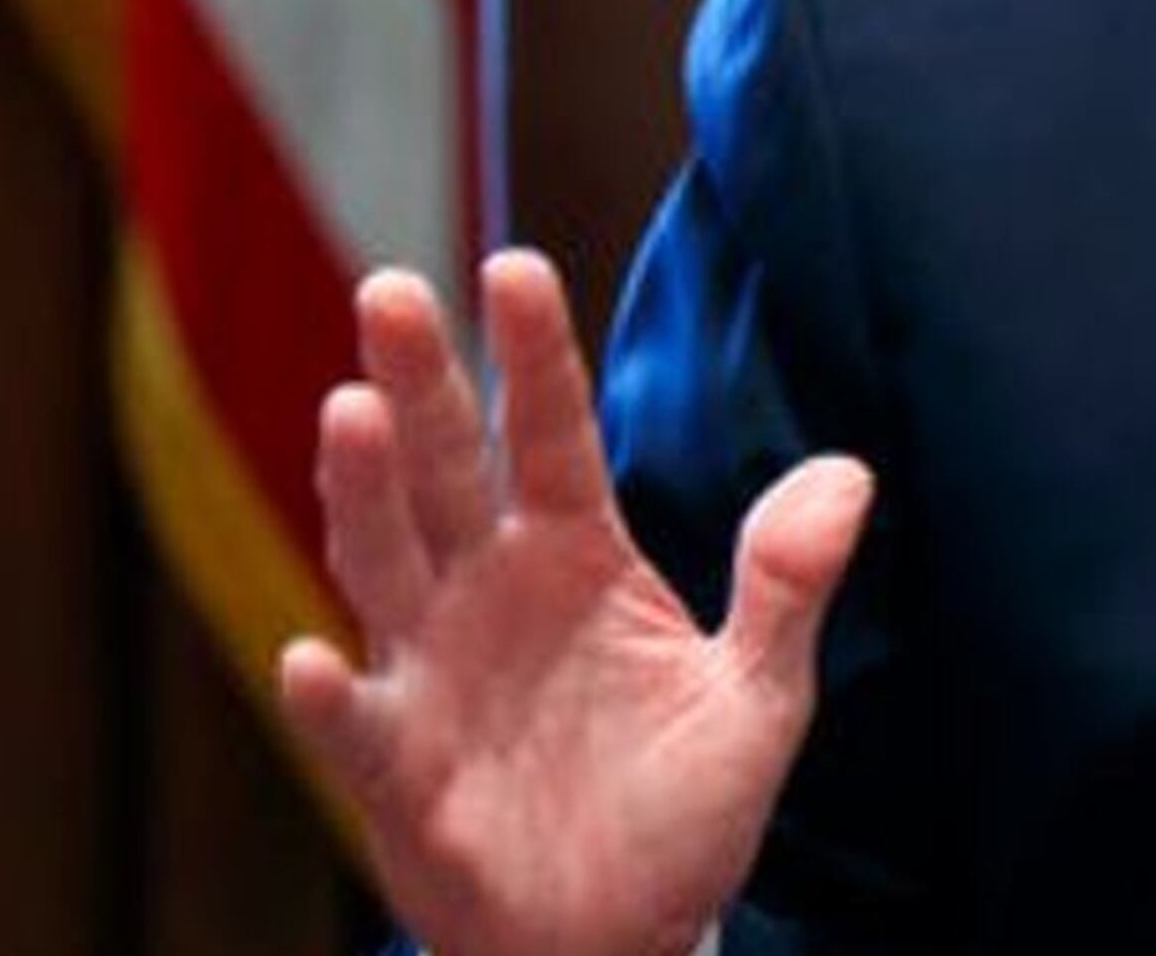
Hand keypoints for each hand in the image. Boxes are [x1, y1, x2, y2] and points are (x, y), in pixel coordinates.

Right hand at [276, 251, 873, 955]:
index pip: (551, 433)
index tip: (515, 267)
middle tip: (393, 289)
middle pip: (445, 467)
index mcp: (576, 554)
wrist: (625, 934)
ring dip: (362, 493)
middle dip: (419, 381)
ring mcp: (431, 669)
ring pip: (384, 562)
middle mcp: (488, 590)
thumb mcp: (761, 698)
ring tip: (349, 410)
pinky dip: (327, 696)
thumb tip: (848, 475)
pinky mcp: (398, 768)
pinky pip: (354, 725)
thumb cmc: (683, 808)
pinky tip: (308, 657)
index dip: (534, 354)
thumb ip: (789, 586)